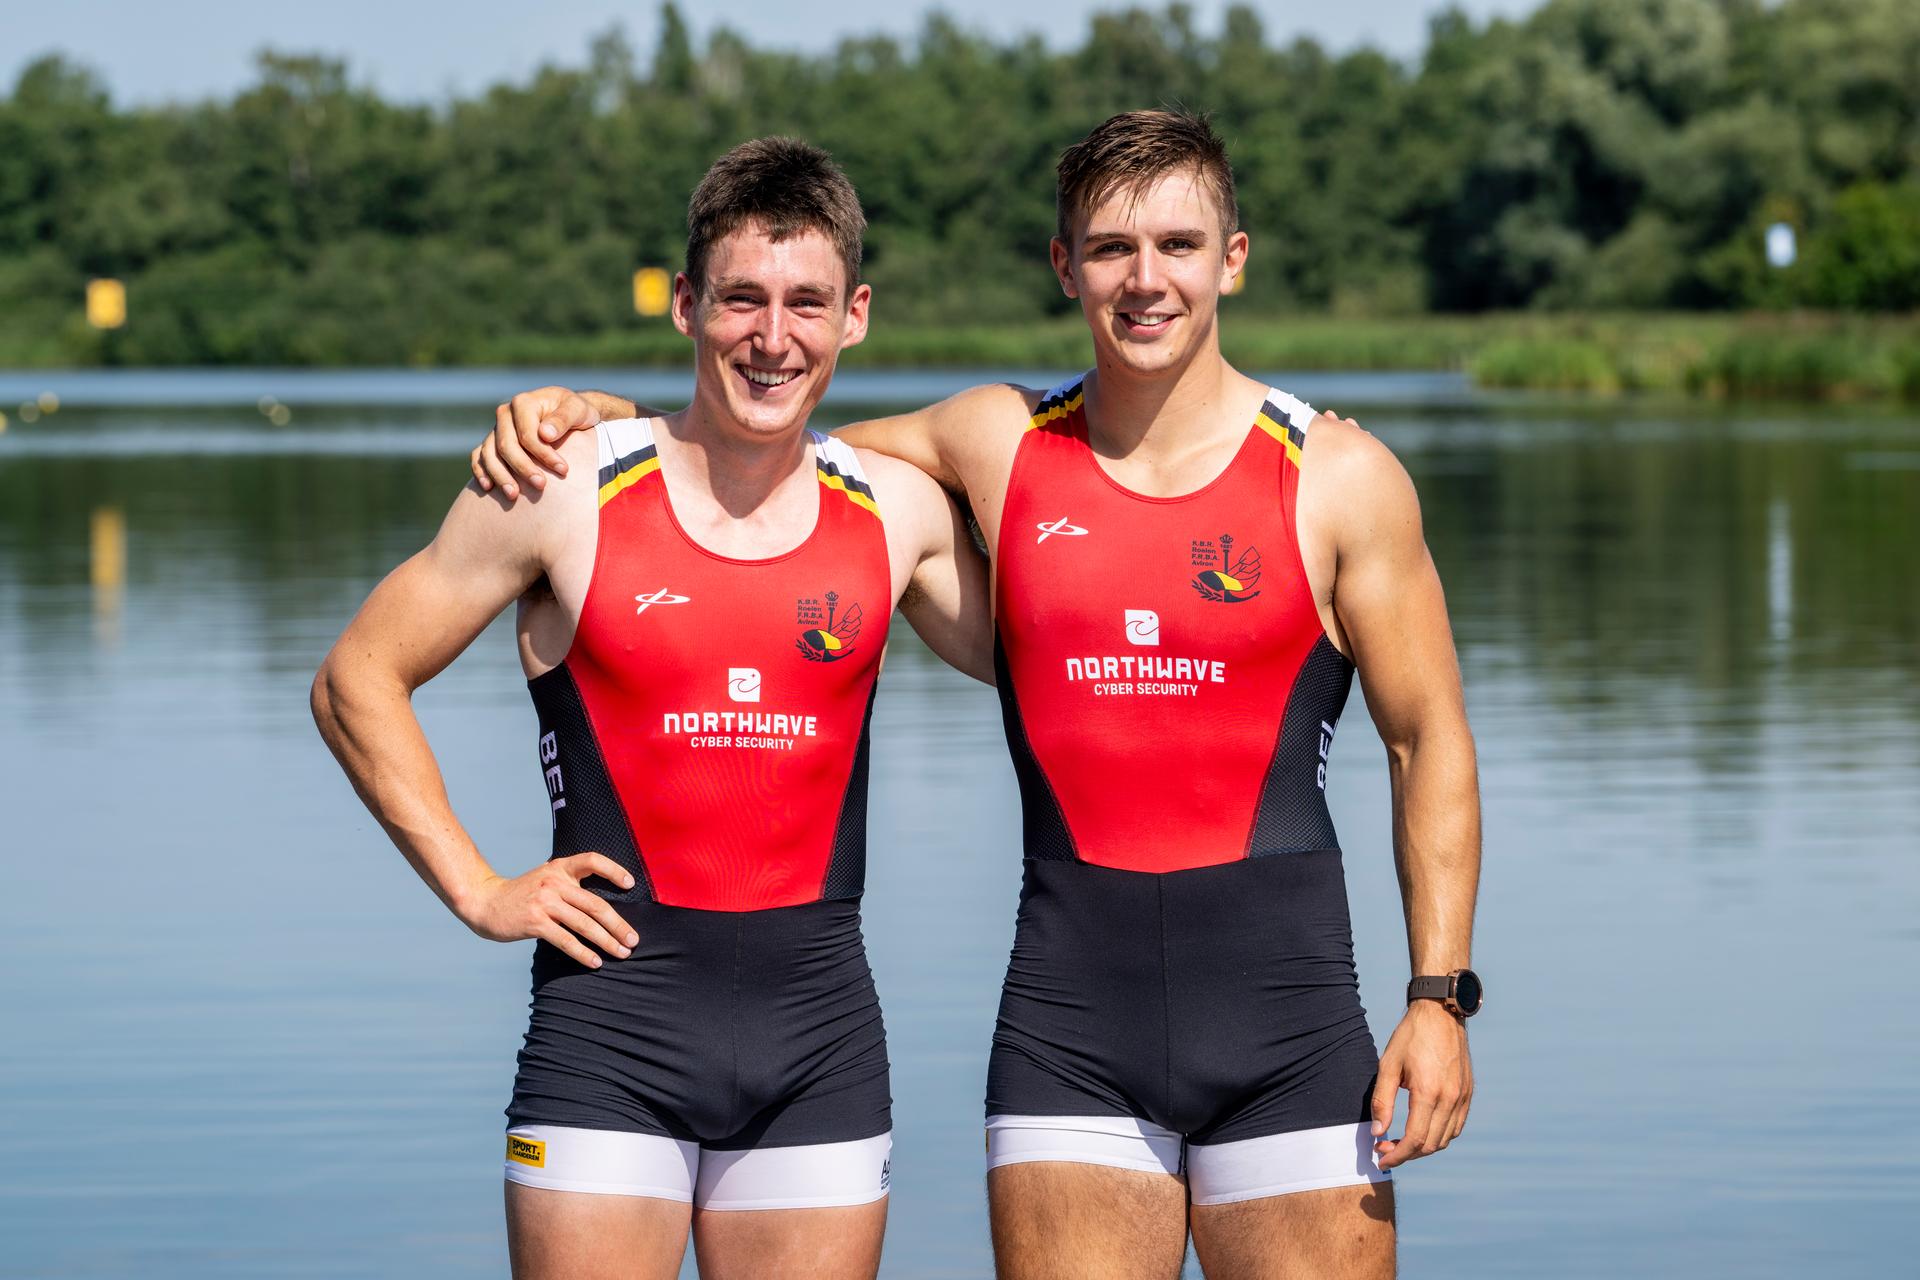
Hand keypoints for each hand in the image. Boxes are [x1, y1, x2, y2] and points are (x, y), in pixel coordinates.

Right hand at [460, 852, 639, 967]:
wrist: (485, 901)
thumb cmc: (522, 894)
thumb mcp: (546, 878)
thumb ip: (570, 886)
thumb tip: (604, 910)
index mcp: (560, 867)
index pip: (592, 860)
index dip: (614, 870)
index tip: (631, 884)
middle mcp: (554, 882)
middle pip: (596, 904)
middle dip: (618, 925)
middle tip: (633, 940)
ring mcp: (544, 902)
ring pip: (585, 924)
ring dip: (607, 941)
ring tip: (621, 953)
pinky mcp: (535, 922)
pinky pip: (566, 940)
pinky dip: (583, 953)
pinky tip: (595, 961)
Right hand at [470, 386, 605, 499]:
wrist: (567, 413)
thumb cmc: (575, 411)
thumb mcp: (577, 409)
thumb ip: (563, 418)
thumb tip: (546, 434)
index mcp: (523, 403)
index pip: (527, 433)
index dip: (543, 454)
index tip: (563, 470)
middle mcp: (505, 414)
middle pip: (506, 445)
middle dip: (523, 468)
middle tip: (541, 486)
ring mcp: (496, 428)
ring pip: (490, 453)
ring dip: (500, 475)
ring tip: (513, 495)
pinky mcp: (492, 441)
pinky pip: (480, 456)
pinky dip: (481, 471)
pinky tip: (489, 488)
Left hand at [1370, 998, 1472, 1168]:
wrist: (1440, 1013)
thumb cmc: (1410, 1037)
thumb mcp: (1388, 1065)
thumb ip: (1382, 1101)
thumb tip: (1378, 1132)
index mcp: (1429, 1092)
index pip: (1414, 1139)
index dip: (1397, 1155)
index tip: (1381, 1158)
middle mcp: (1450, 1099)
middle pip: (1430, 1145)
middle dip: (1406, 1154)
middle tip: (1385, 1148)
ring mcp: (1463, 1097)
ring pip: (1445, 1139)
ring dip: (1423, 1148)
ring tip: (1401, 1141)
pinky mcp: (1468, 1094)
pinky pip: (1456, 1127)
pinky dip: (1439, 1136)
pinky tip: (1422, 1129)